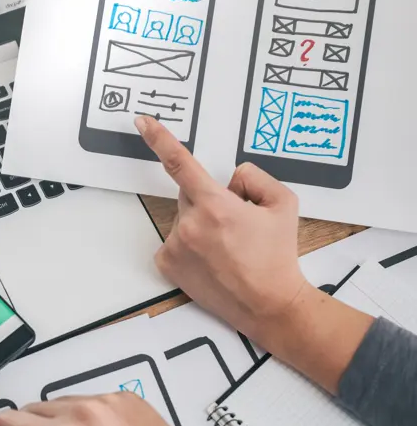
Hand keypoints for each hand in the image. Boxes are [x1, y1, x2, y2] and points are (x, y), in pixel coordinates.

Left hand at [134, 116, 373, 393]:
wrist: (269, 304)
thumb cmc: (277, 256)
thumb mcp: (283, 204)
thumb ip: (255, 177)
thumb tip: (232, 179)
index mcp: (215, 204)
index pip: (180, 162)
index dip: (159, 138)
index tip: (142, 122)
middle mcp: (189, 224)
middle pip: (190, 195)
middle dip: (209, 201)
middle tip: (235, 226)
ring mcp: (175, 246)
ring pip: (184, 219)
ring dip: (200, 225)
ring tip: (228, 249)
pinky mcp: (167, 264)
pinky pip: (175, 242)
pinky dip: (189, 245)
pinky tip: (212, 260)